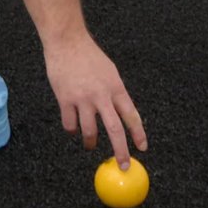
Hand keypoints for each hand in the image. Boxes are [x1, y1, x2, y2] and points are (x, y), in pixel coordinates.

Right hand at [44, 31, 147, 168]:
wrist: (66, 41)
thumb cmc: (88, 56)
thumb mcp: (109, 72)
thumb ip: (114, 93)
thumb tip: (122, 117)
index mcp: (116, 87)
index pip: (132, 115)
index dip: (138, 134)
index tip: (142, 148)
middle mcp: (101, 95)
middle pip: (115, 130)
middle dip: (121, 151)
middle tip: (123, 166)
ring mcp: (82, 98)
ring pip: (89, 132)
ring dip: (90, 142)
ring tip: (90, 144)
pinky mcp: (65, 99)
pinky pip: (70, 124)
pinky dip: (72, 129)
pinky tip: (72, 126)